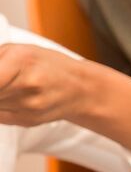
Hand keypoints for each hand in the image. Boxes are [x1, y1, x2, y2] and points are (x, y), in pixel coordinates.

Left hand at [0, 42, 130, 160]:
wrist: (81, 90)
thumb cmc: (47, 65)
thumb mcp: (17, 50)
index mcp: (22, 60)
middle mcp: (27, 84)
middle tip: (6, 81)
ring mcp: (29, 105)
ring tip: (9, 87)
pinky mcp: (28, 120)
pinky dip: (0, 107)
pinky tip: (11, 99)